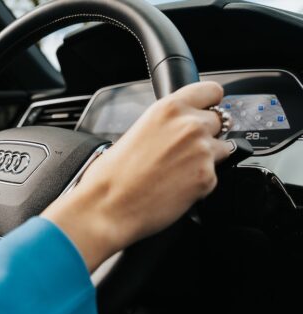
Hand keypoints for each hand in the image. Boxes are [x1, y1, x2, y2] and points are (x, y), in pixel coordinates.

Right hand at [42, 82, 230, 270]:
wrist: (109, 205)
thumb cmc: (113, 173)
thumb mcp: (138, 130)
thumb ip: (167, 123)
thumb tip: (183, 126)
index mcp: (169, 108)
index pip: (212, 91)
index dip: (210, 103)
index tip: (208, 110)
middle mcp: (189, 125)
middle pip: (220, 121)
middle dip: (208, 134)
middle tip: (184, 151)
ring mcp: (202, 151)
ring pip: (222, 149)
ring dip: (207, 158)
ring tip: (178, 171)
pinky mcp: (207, 178)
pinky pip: (214, 176)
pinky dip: (200, 182)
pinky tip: (176, 187)